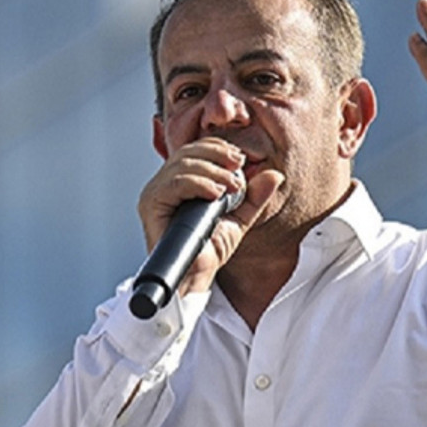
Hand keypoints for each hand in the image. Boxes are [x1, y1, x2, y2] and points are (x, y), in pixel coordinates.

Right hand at [137, 137, 283, 294]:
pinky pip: (173, 184)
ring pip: (181, 164)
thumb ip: (254, 197)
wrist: (195, 277)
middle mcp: (164, 184)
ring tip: (231, 186)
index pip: (196, 151)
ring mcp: (155, 193)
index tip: (240, 158)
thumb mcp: (239, 218)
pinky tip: (215, 193)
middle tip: (239, 165)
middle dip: (216, 155)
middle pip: (188, 152)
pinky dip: (197, 183)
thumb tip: (275, 174)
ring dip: (211, 170)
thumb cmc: (209, 250)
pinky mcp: (151, 205)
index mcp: (180, 182)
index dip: (218, 148)